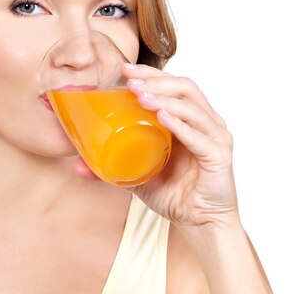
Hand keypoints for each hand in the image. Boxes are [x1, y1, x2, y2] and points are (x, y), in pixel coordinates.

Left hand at [73, 64, 238, 227]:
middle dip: (156, 80)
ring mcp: (214, 137)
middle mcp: (205, 123)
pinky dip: (181, 125)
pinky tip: (163, 118)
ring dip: (166, 98)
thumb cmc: (173, 194)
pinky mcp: (218, 156)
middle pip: (185, 88)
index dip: (151, 73)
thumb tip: (75, 166)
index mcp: (187, 120)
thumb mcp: (136, 176)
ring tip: (142, 95)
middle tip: (130, 80)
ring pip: (193, 107)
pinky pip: (199, 137)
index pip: (173, 86)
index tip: (125, 69)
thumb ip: (110, 168)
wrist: (199, 223)